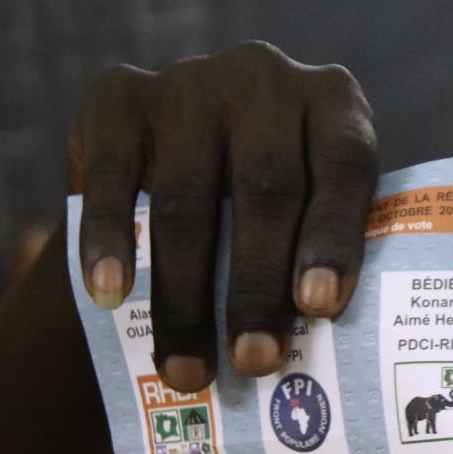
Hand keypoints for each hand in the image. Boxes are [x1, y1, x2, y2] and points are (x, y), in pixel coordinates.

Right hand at [70, 40, 378, 390]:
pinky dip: (109, 242)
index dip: (331, 236)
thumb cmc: (256, 218)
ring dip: (186, 295)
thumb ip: (311, 261)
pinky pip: (112, 176)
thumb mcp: (299, 218)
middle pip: (265, 187)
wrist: (161, 164)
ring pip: (187, 196)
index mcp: (331, 104)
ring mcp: (189, 81)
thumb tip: (322, 376)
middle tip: (253, 363)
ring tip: (188, 369)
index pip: (343, 165)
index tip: (318, 307)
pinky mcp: (117, 96)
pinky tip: (108, 294)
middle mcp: (264, 77)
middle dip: (257, 286)